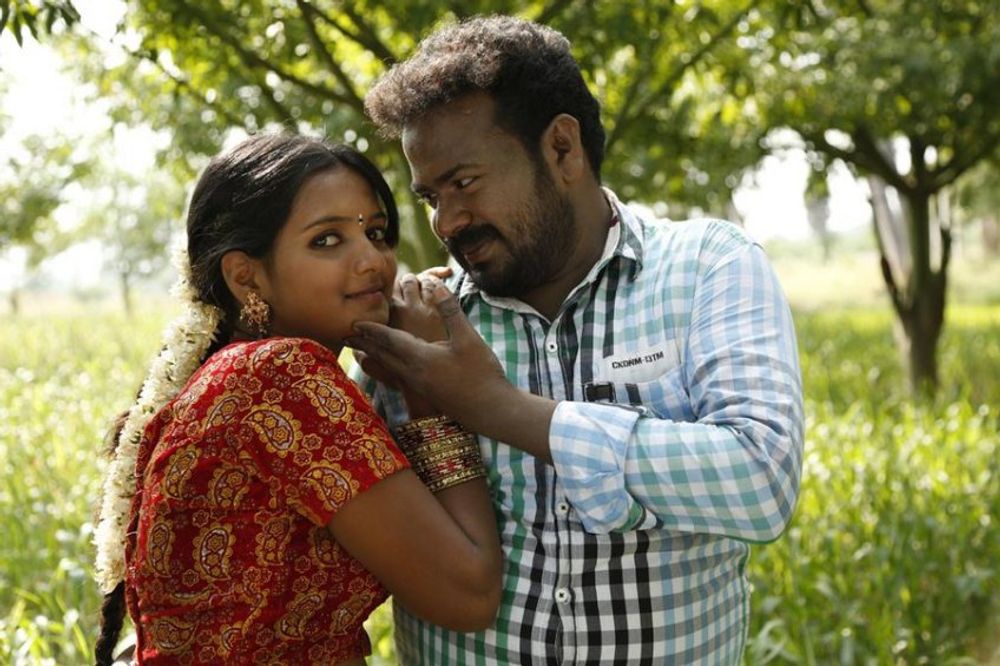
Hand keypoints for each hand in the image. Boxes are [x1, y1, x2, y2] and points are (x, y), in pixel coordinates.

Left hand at [346, 282, 513, 432]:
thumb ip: (450, 311)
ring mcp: (419, 385)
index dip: (372, 329)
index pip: (389, 340)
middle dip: (364, 343)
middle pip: (382, 354)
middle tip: (345, 335)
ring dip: (374, 355)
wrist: (491, 410)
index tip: (353, 322)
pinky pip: (397, 375)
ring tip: (360, 349)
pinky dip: (387, 366)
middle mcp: (413, 373)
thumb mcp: (468, 338)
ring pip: (389, 366)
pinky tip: (389, 366)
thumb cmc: (482, 373)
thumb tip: (435, 285)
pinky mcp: (426, 392)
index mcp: (420, 358)